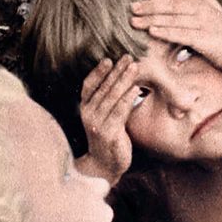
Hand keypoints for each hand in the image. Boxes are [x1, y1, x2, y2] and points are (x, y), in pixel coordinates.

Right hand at [79, 57, 138, 183]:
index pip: (88, 85)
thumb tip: (123, 76)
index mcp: (85, 108)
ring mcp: (97, 124)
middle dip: (117, 71)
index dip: (98, 72)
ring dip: (124, 80)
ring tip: (134, 67)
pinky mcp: (108, 132)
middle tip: (128, 57)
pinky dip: (127, 98)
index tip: (109, 59)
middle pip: (103, 88)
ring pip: (112, 97)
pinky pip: (119, 111)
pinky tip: (135, 88)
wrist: (104, 165)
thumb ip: (110, 99)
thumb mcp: (105, 115)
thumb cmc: (109, 136)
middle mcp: (88, 114)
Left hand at [130, 0, 221, 75]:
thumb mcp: (221, 15)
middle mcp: (203, 12)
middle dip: (151, 5)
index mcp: (205, 7)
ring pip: (173, 18)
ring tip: (134, 20)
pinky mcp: (203, 39)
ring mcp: (203, 25)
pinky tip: (152, 32)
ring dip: (152, 18)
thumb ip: (208, 2)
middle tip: (132, 7)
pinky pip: (180, 34)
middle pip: (172, 5)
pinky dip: (165, 31)